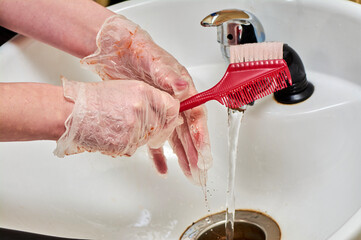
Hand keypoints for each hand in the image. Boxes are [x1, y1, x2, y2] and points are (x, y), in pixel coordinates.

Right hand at [54, 77, 181, 174]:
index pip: (172, 107)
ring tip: (119, 126)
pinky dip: (127, 144)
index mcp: (143, 92)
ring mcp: (134, 129)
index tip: (170, 119)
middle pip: (163, 126)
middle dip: (157, 129)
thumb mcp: (127, 89)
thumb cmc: (95, 100)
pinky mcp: (125, 145)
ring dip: (140, 137)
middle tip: (139, 125)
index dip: (172, 115)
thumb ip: (151, 99)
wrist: (71, 113)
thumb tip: (171, 113)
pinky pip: (135, 148)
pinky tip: (114, 134)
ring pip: (149, 139)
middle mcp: (141, 109)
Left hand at [80, 15, 211, 184]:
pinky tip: (163, 167)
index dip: (201, 137)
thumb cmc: (139, 52)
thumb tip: (184, 87)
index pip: (196, 117)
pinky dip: (159, 154)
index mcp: (182, 89)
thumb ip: (169, 76)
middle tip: (200, 173)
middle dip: (195, 153)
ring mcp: (162, 110)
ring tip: (191, 174)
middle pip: (189, 132)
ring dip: (183, 156)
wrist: (117, 51)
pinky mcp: (149, 117)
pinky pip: (156, 139)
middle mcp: (176, 102)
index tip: (203, 155)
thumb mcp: (153, 62)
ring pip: (175, 138)